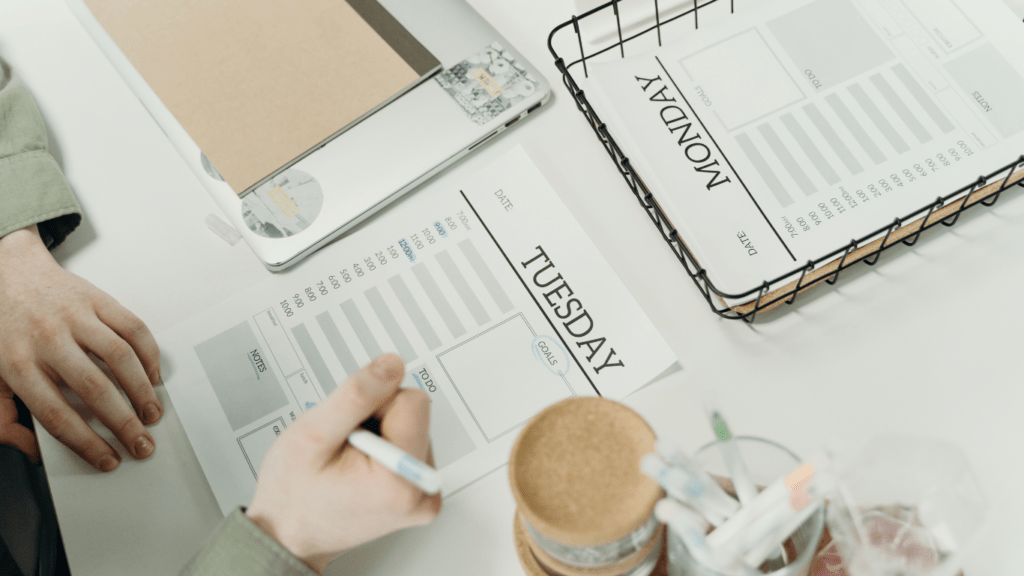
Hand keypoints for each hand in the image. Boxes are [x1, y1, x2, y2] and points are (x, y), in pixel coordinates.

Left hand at [0, 225, 161, 469]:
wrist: (5, 272)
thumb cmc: (1, 326)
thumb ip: (3, 419)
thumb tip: (28, 451)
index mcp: (17, 364)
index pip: (57, 414)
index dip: (87, 443)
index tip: (108, 459)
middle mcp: (48, 338)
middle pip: (96, 389)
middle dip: (125, 424)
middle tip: (142, 443)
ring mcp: (75, 317)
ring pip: (121, 358)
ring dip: (143, 391)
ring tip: (152, 412)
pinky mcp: (97, 299)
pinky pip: (133, 328)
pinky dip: (149, 354)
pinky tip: (152, 374)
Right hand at [246, 354, 440, 573]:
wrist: (291, 533)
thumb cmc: (294, 494)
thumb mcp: (313, 434)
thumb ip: (356, 395)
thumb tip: (392, 365)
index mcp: (402, 481)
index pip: (412, 400)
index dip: (375, 403)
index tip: (351, 428)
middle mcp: (423, 491)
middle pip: (414, 413)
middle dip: (377, 418)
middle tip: (345, 446)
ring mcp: (425, 494)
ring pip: (411, 426)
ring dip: (379, 433)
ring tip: (349, 459)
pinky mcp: (422, 492)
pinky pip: (411, 446)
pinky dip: (385, 448)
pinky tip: (361, 466)